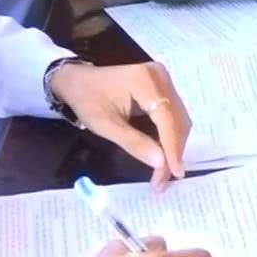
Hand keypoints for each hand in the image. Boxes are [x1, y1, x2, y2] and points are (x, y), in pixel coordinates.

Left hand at [46, 61, 190, 187]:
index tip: (174, 173)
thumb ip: (134, 143)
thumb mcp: (105, 125)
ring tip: (163, 172)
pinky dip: (169, 136)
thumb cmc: (87, 100)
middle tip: (163, 180)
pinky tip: (163, 154)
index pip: (167, 118)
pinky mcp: (162, 87)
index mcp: (145, 81)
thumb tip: (161, 163)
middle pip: (177, 119)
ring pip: (178, 119)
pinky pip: (172, 115)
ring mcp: (163, 80)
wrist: (78, 80)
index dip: (172, 147)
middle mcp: (160, 77)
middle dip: (173, 151)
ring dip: (173, 146)